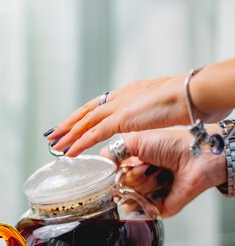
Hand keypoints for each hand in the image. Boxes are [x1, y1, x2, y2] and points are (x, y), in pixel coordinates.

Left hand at [48, 74, 230, 156]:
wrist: (195, 91)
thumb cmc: (188, 99)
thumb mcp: (162, 106)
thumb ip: (150, 113)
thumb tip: (151, 120)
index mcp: (130, 92)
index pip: (99, 105)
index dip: (83, 115)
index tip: (71, 123)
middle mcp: (120, 97)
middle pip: (86, 111)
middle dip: (68, 123)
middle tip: (52, 134)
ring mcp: (119, 106)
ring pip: (85, 122)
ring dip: (68, 134)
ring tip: (54, 145)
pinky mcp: (122, 118)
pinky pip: (94, 133)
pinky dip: (79, 143)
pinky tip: (69, 152)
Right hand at [99, 129, 225, 217]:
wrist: (196, 156)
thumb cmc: (171, 144)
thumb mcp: (135, 140)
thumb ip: (112, 151)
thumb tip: (99, 163)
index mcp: (133, 165)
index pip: (112, 176)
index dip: (115, 172)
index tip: (122, 165)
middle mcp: (140, 181)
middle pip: (118, 189)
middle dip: (130, 177)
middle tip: (146, 167)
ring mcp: (149, 196)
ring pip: (128, 200)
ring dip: (141, 186)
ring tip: (156, 175)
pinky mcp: (159, 209)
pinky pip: (142, 211)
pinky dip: (148, 198)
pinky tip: (160, 186)